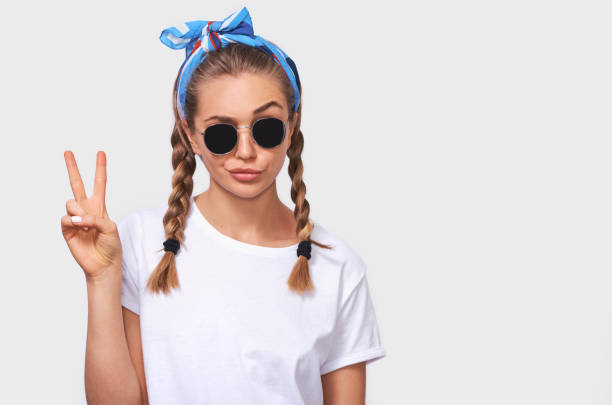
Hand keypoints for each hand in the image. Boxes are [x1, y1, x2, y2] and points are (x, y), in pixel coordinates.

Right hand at [61, 151, 121, 281]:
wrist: (104, 264)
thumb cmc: (111, 245)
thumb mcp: (110, 228)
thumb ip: (95, 219)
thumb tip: (76, 219)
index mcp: (99, 206)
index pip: (99, 183)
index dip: (100, 168)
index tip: (101, 153)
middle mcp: (86, 209)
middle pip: (77, 184)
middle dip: (72, 168)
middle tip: (67, 152)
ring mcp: (75, 218)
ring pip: (71, 202)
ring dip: (79, 211)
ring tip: (86, 224)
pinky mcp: (67, 229)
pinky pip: (65, 218)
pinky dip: (73, 221)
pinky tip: (79, 228)